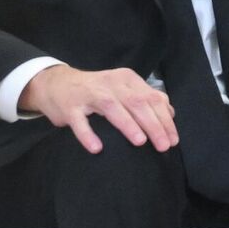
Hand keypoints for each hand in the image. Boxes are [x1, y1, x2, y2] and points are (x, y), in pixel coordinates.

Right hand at [18, 65, 177, 154]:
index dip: (165, 119)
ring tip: (140, 141)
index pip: (152, 98)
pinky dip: (88, 134)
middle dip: (153, 125)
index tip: (173, 140)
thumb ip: (146, 98)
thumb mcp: (122, 89)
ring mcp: (88, 94)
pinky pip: (79, 121)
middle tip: (164, 146)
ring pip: (112, 107)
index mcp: (127, 79)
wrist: (54, 83)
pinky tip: (97, 148)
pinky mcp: (69, 106)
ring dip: (128, 124)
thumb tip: (170, 113)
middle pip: (137, 102)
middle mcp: (110, 83)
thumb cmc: (95, 91)